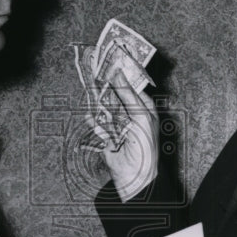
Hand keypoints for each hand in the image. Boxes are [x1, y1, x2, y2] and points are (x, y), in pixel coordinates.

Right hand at [90, 71, 158, 200]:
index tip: (110, 63)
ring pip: (104, 108)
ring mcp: (118, 124)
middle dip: (107, 88)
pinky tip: (90, 117)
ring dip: (98, 104)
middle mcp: (131, 114)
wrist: (135, 173)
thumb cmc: (145, 145)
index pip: (132, 87)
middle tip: (95, 74)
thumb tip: (118, 73)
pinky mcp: (107, 135)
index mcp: (144, 108)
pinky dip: (94, 121)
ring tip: (91, 93)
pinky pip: (97, 123)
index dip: (122, 76)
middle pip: (116, 96)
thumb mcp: (140, 115)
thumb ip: (127, 94)